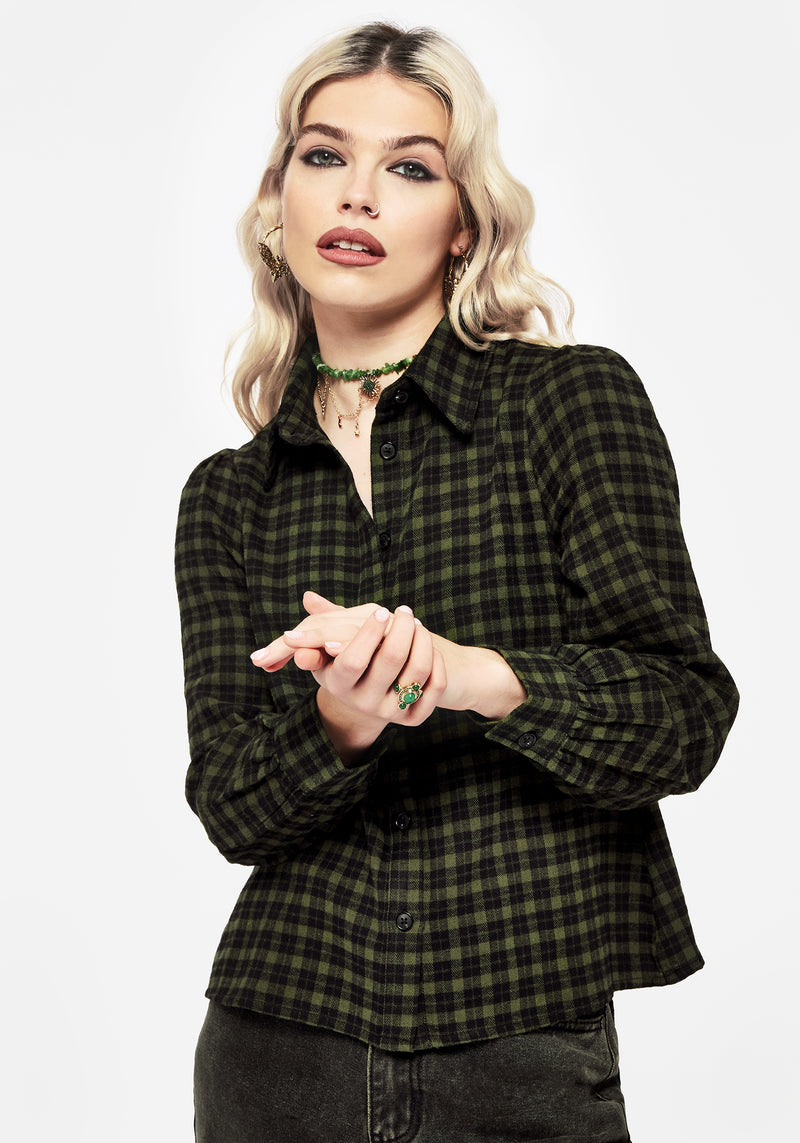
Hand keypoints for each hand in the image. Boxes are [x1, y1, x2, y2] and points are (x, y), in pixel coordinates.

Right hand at [251, 592, 446, 762]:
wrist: (372, 695)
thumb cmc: (347, 660)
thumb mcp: (328, 649)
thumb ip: (318, 629)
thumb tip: (303, 607)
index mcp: (338, 684)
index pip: (353, 660)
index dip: (369, 632)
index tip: (380, 611)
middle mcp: (363, 703)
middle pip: (390, 659)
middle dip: (402, 627)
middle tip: (404, 611)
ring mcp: (390, 712)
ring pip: (417, 670)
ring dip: (422, 639)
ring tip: (417, 625)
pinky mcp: (414, 717)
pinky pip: (435, 685)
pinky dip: (436, 660)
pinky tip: (428, 647)